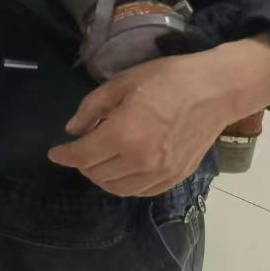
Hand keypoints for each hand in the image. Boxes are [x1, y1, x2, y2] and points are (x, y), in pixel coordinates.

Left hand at [48, 38, 269, 197]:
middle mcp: (140, 161)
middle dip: (82, 164)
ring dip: (102, 177)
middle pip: (97, 175)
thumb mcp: (121, 83)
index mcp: (123, 134)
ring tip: (99, 160)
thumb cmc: (166, 79)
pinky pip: (141, 192)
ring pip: (118, 189)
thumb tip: (72, 130)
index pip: (82, 155)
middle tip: (80, 149)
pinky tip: (123, 169)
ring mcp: (160, 173)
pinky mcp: (175, 178)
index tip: (55, 152)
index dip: (64, 155)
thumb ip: (92, 108)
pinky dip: (125, 185)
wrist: (215, 90)